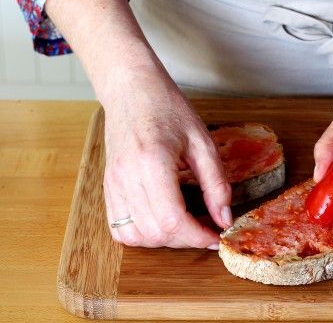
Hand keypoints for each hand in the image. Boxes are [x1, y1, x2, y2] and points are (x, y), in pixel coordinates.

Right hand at [102, 67, 231, 247]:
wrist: (131, 91)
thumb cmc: (168, 109)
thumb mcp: (202, 142)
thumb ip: (216, 183)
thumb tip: (225, 219)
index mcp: (152, 163)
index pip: (173, 221)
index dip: (198, 236)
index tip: (216, 236)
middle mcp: (127, 178)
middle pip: (156, 233)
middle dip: (186, 239)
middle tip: (206, 227)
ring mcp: (113, 185)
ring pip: (137, 236)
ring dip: (165, 240)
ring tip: (186, 224)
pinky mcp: (108, 188)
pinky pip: (121, 228)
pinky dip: (144, 235)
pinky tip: (162, 221)